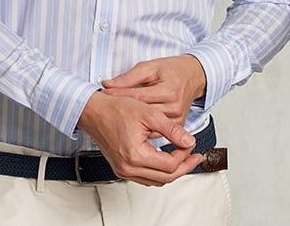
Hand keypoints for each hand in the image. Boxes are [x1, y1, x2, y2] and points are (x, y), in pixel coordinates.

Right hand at [77, 90, 205, 186]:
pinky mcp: (121, 168)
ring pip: (156, 181)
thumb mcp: (149, 113)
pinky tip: (166, 160)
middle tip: (195, 157)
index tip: (191, 144)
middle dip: (184, 167)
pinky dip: (159, 172)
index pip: (170, 165)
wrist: (93, 111)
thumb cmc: (116, 108)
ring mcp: (123, 170)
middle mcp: (128, 168)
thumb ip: (171, 129)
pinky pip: (145, 178)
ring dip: (172, 171)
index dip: (184, 155)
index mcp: (136, 155)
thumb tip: (188, 141)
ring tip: (184, 158)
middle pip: (165, 178)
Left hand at [100, 54, 206, 138]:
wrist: (193, 76)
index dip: (118, 96)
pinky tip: (131, 126)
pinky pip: (156, 132)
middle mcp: (174, 107)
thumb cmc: (172, 70)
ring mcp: (177, 120)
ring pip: (148, 126)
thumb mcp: (150, 67)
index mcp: (168, 91)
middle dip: (122, 111)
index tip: (104, 94)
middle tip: (105, 108)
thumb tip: (107, 84)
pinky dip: (143, 129)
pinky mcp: (178, 127)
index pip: (137, 97)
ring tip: (115, 118)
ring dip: (131, 122)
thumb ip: (128, 77)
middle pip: (142, 114)